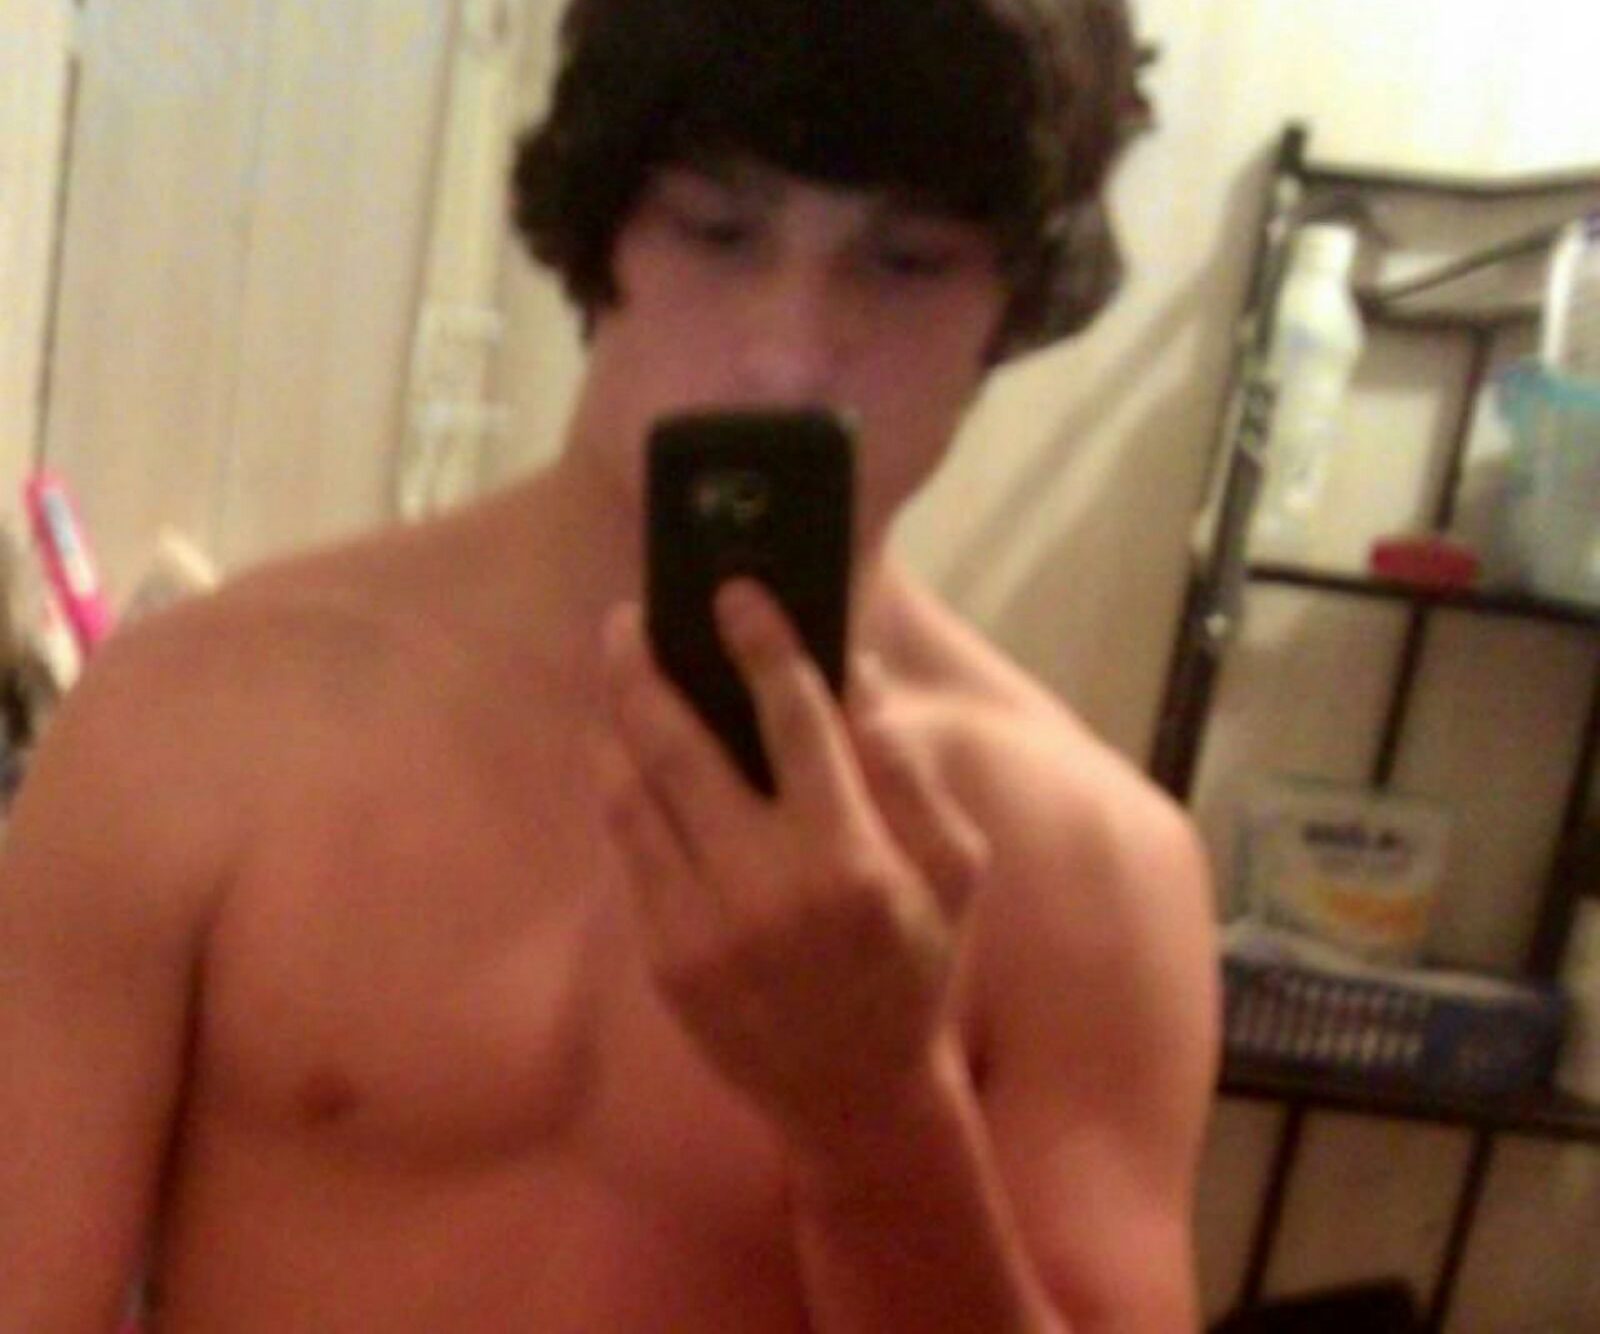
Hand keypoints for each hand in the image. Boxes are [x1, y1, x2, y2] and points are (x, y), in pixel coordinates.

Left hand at [597, 578, 990, 1159]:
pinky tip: (622, 752)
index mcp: (851, 859)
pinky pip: (630, 852)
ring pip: (635, 796)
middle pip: (681, 747)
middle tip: (628, 617)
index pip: (795, 721)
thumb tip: (853, 674)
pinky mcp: (665, 960)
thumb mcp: (953, 871)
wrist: (856, 1097)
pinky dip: (620, 790)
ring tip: (616, 671)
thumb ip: (908, 771)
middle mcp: (766, 889)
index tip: (735, 592)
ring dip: (616, 722)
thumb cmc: (916, 967)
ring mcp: (703, 929)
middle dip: (646, 668)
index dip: (762, 645)